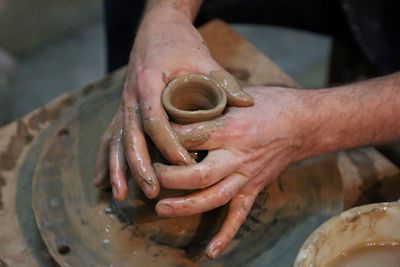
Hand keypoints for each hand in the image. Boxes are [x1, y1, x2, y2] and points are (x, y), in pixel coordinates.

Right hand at [93, 4, 252, 200]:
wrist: (157, 26)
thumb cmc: (180, 42)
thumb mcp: (203, 58)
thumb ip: (222, 81)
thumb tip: (247, 104)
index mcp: (149, 82)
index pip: (155, 121)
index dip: (169, 145)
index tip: (185, 163)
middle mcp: (130, 95)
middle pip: (130, 136)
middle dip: (140, 166)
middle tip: (152, 192)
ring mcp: (124, 102)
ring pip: (116, 140)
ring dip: (118, 168)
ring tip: (121, 196)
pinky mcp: (124, 107)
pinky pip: (111, 136)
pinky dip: (106, 158)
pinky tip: (101, 180)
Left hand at [153, 86, 310, 257]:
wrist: (304, 123)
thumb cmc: (269, 103)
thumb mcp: (236, 95)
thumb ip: (209, 102)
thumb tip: (179, 102)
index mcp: (231, 128)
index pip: (191, 136)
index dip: (166, 137)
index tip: (149, 137)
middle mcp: (237, 155)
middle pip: (199, 174)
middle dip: (171, 178)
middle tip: (152, 177)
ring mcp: (246, 175)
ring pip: (214, 198)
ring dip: (186, 207)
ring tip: (161, 209)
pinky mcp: (254, 188)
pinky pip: (240, 215)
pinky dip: (226, 235)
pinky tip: (210, 251)